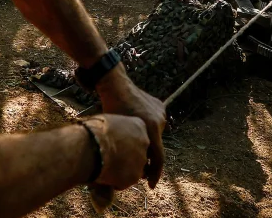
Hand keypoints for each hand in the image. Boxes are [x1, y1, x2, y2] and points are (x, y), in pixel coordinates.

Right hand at [82, 115, 148, 189]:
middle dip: (126, 157)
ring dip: (122, 170)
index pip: (136, 136)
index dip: (124, 143)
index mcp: (139, 126)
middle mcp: (144, 142)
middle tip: (110, 158)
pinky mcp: (134, 176)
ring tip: (105, 167)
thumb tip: (110, 131)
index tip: (113, 144)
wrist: (90, 147)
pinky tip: (104, 176)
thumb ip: (116, 128)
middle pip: (137, 153)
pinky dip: (117, 181)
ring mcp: (141, 160)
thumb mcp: (108, 121)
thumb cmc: (94, 131)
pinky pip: (126, 181)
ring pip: (133, 168)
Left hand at [96, 66, 166, 186]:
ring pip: (154, 136)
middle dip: (147, 158)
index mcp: (150, 128)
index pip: (158, 159)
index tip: (151, 186)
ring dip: (146, 142)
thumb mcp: (116, 134)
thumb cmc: (110, 110)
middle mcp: (159, 121)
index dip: (155, 175)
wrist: (115, 85)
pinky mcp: (160, 106)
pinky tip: (135, 128)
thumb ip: (125, 152)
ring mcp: (161, 113)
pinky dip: (146, 130)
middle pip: (155, 147)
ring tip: (133, 143)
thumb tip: (125, 174)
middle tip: (138, 168)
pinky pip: (153, 124)